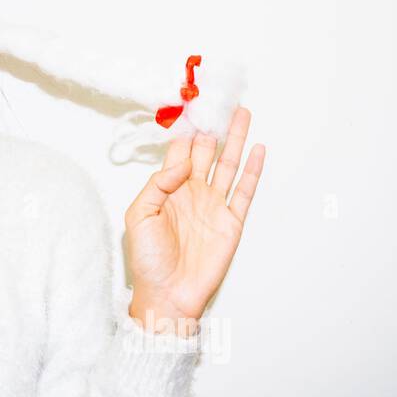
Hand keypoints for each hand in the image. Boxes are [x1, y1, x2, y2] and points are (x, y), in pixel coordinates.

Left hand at [123, 106, 264, 336]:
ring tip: (242, 114)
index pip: (179, 153)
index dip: (186, 132)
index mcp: (167, 190)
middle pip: (207, 152)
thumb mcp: (139, 216)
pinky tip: (257, 150)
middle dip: (214, 128)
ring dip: (236, 140)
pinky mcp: (232, 222)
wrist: (167, 295)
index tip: (193, 107)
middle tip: (221, 101)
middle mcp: (193, 193)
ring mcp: (214, 206)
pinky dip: (252, 170)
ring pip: (228, 165)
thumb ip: (158, 184)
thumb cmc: (148, 259)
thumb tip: (183, 161)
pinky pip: (244, 191)